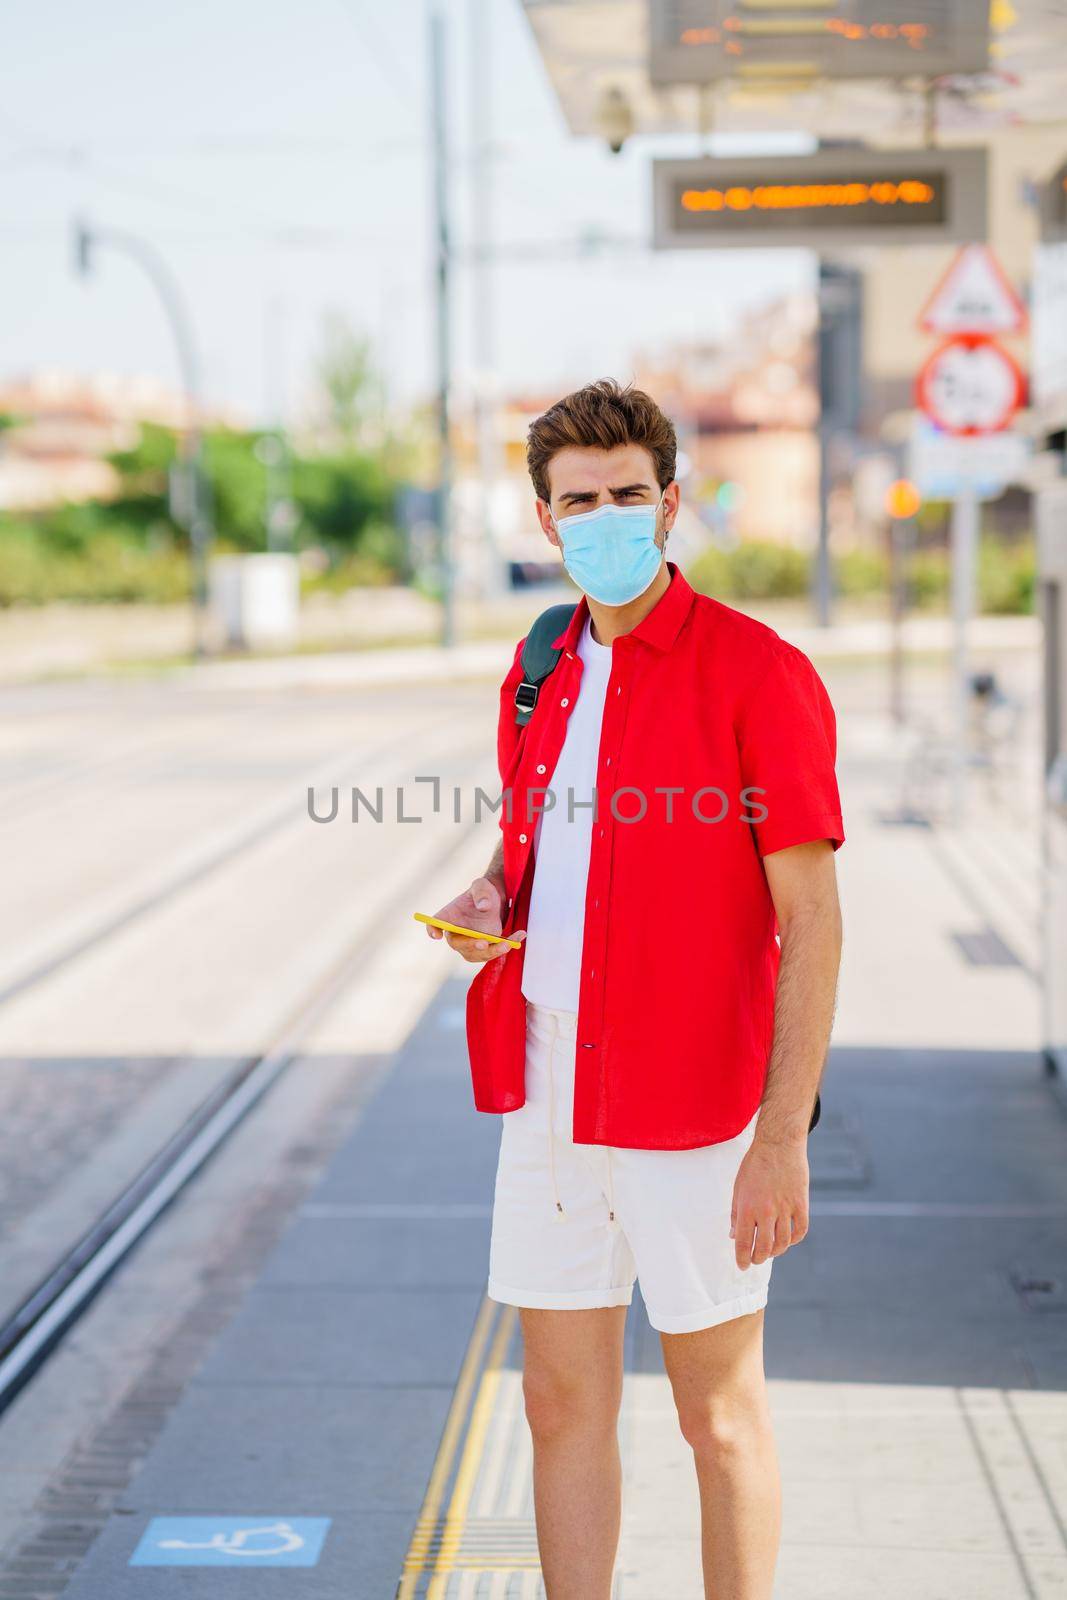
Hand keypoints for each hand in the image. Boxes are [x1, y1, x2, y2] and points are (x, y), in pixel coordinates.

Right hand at [425, 876, 525, 964]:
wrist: (496, 899)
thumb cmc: (483, 891)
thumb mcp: (482, 886)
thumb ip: (481, 893)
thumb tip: (483, 907)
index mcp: (449, 917)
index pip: (434, 924)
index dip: (432, 930)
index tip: (436, 934)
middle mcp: (457, 933)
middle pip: (458, 944)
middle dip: (470, 945)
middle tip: (483, 942)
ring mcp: (471, 943)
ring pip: (477, 954)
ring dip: (491, 951)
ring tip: (507, 944)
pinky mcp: (487, 946)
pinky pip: (494, 951)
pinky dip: (507, 945)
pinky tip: (520, 934)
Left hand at [729, 1135, 808, 1269]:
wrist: (778, 1144)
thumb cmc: (754, 1165)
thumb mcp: (738, 1187)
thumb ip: (736, 1213)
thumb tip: (734, 1236)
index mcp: (747, 1207)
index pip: (744, 1243)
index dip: (742, 1258)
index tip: (742, 1265)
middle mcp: (766, 1211)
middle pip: (764, 1248)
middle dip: (758, 1258)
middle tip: (756, 1259)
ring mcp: (785, 1208)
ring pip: (783, 1243)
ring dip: (776, 1252)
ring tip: (771, 1251)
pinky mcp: (801, 1204)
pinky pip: (800, 1230)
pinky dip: (794, 1240)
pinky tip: (788, 1239)